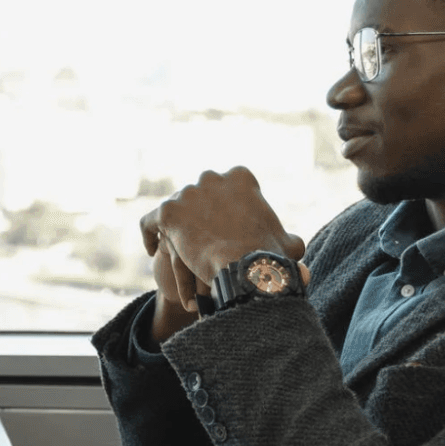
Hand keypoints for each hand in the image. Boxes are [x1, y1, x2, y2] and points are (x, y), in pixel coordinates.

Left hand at [144, 166, 309, 319]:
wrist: (246, 268)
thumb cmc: (271, 257)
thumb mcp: (288, 244)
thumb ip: (287, 239)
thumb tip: (295, 246)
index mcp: (241, 178)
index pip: (226, 189)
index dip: (222, 209)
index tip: (222, 227)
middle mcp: (212, 178)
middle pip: (199, 196)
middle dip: (197, 214)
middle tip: (197, 238)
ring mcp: (188, 193)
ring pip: (176, 210)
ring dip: (176, 227)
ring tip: (175, 249)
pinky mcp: (168, 211)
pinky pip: (150, 222)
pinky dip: (149, 234)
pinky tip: (153, 249)